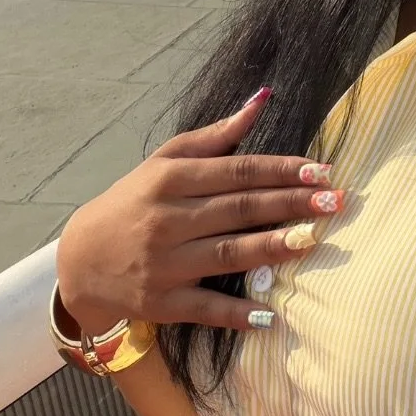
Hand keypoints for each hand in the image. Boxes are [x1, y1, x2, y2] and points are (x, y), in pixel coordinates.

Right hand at [55, 89, 343, 336]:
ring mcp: (166, 264)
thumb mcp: (165, 161)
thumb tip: (262, 99)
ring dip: (273, 247)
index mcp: (172, 180)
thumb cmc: (133, 202)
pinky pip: (205, 309)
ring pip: (228, 254)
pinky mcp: (162, 303)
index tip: (321, 169)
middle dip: (291, 203)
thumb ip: (216, 136)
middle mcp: (169, 220)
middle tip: (335, 201)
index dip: (281, 169)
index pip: (238, 171)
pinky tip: (270, 315)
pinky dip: (236, 314)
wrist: (80, 260)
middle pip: (240, 210)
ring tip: (312, 239)